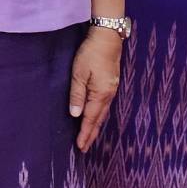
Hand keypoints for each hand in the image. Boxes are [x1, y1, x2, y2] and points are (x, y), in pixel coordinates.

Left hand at [69, 27, 122, 151]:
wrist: (107, 39)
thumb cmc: (90, 54)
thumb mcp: (79, 73)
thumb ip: (77, 94)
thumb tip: (75, 114)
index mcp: (100, 95)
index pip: (90, 119)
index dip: (85, 133)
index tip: (80, 146)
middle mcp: (108, 96)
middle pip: (98, 119)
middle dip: (91, 134)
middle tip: (84, 148)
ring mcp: (111, 91)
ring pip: (102, 114)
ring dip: (95, 126)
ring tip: (88, 136)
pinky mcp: (110, 85)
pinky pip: (104, 106)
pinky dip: (98, 115)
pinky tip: (95, 117)